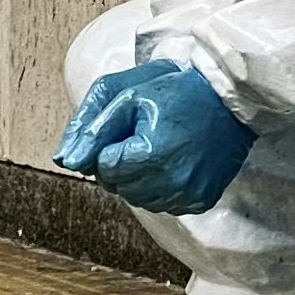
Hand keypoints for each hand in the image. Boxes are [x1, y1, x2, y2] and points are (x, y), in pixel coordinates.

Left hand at [56, 57, 258, 215]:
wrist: (230, 99)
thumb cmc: (177, 90)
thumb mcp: (127, 95)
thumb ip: (91, 128)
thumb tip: (64, 161)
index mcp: (150, 155)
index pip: (102, 167)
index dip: (110, 145)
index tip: (133, 125)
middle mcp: (171, 182)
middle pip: (117, 187)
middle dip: (121, 163)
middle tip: (145, 135)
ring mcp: (188, 195)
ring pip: (138, 199)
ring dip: (139, 177)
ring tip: (160, 147)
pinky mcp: (201, 201)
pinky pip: (164, 204)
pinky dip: (161, 186)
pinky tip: (174, 162)